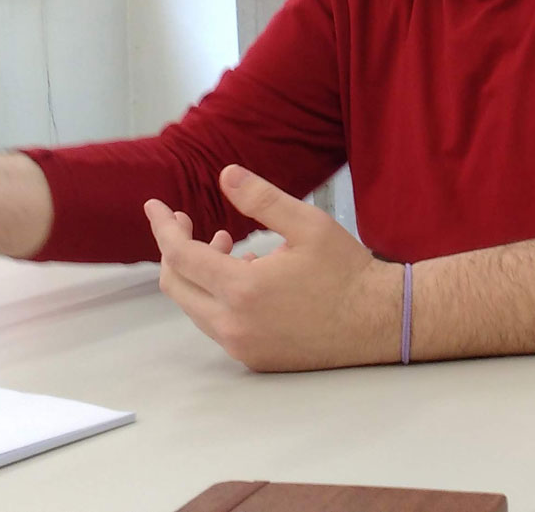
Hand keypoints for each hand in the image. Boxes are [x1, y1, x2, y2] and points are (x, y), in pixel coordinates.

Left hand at [145, 164, 401, 371]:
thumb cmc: (347, 271)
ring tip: (229, 244)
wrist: (380, 322)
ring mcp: (242, 347)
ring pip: (195, 307)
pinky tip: (248, 274)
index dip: (163, 227)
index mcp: (242, 290)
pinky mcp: (255, 359)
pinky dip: (218, 296)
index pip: (180, 256)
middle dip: (175, 249)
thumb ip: (262, 199)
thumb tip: (224, 175)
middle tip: (189, 221)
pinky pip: (218, 324)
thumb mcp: (308, 223)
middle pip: (177, 285)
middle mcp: (234, 325)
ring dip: (200, 273)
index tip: (154, 206)